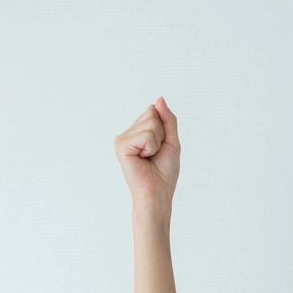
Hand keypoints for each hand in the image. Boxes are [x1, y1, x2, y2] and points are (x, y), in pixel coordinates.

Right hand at [114, 97, 181, 214]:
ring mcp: (123, 138)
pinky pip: (145, 135)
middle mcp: (129, 133)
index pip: (154, 111)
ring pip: (150, 123)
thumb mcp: (171, 141)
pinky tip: (143, 159)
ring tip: (149, 157)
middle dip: (161, 135)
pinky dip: (151, 147)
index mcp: (139, 131)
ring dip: (157, 142)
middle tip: (155, 154)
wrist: (157, 193)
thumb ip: (168, 119)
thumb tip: (159, 99)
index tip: (160, 148)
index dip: (164, 129)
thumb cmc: (164, 173)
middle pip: (152, 114)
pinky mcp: (121, 145)